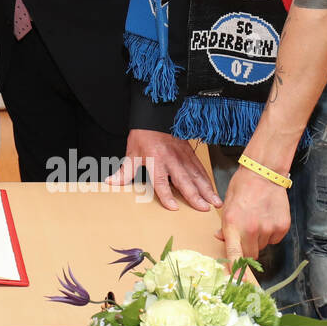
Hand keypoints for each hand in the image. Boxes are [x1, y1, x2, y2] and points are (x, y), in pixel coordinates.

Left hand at [106, 129, 221, 211]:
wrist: (155, 117)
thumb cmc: (143, 136)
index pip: (160, 181)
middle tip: (204, 208)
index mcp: (155, 160)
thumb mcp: (132, 153)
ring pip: (197, 176)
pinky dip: (207, 180)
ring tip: (215, 203)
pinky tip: (213, 190)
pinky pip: (200, 169)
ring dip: (207, 190)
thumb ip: (124, 171)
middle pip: (184, 180)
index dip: (166, 195)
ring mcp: (183, 157)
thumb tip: (111, 182)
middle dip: (195, 195)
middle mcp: (171, 160)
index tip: (173, 207)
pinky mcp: (190, 154)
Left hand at [216, 162, 290, 262]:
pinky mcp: (282, 227)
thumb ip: (225, 226)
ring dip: (259, 240)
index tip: (237, 282)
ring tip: (257, 219)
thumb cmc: (242, 187)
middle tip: (245, 235)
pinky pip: (274, 239)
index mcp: (232, 224)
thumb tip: (221, 240)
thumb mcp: (227, 205)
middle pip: (250, 255)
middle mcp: (251, 229)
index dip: (236, 270)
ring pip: (262, 247)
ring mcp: (268, 229)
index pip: (234, 253)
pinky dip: (271, 233)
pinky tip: (267, 218)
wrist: (264, 174)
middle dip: (246, 250)